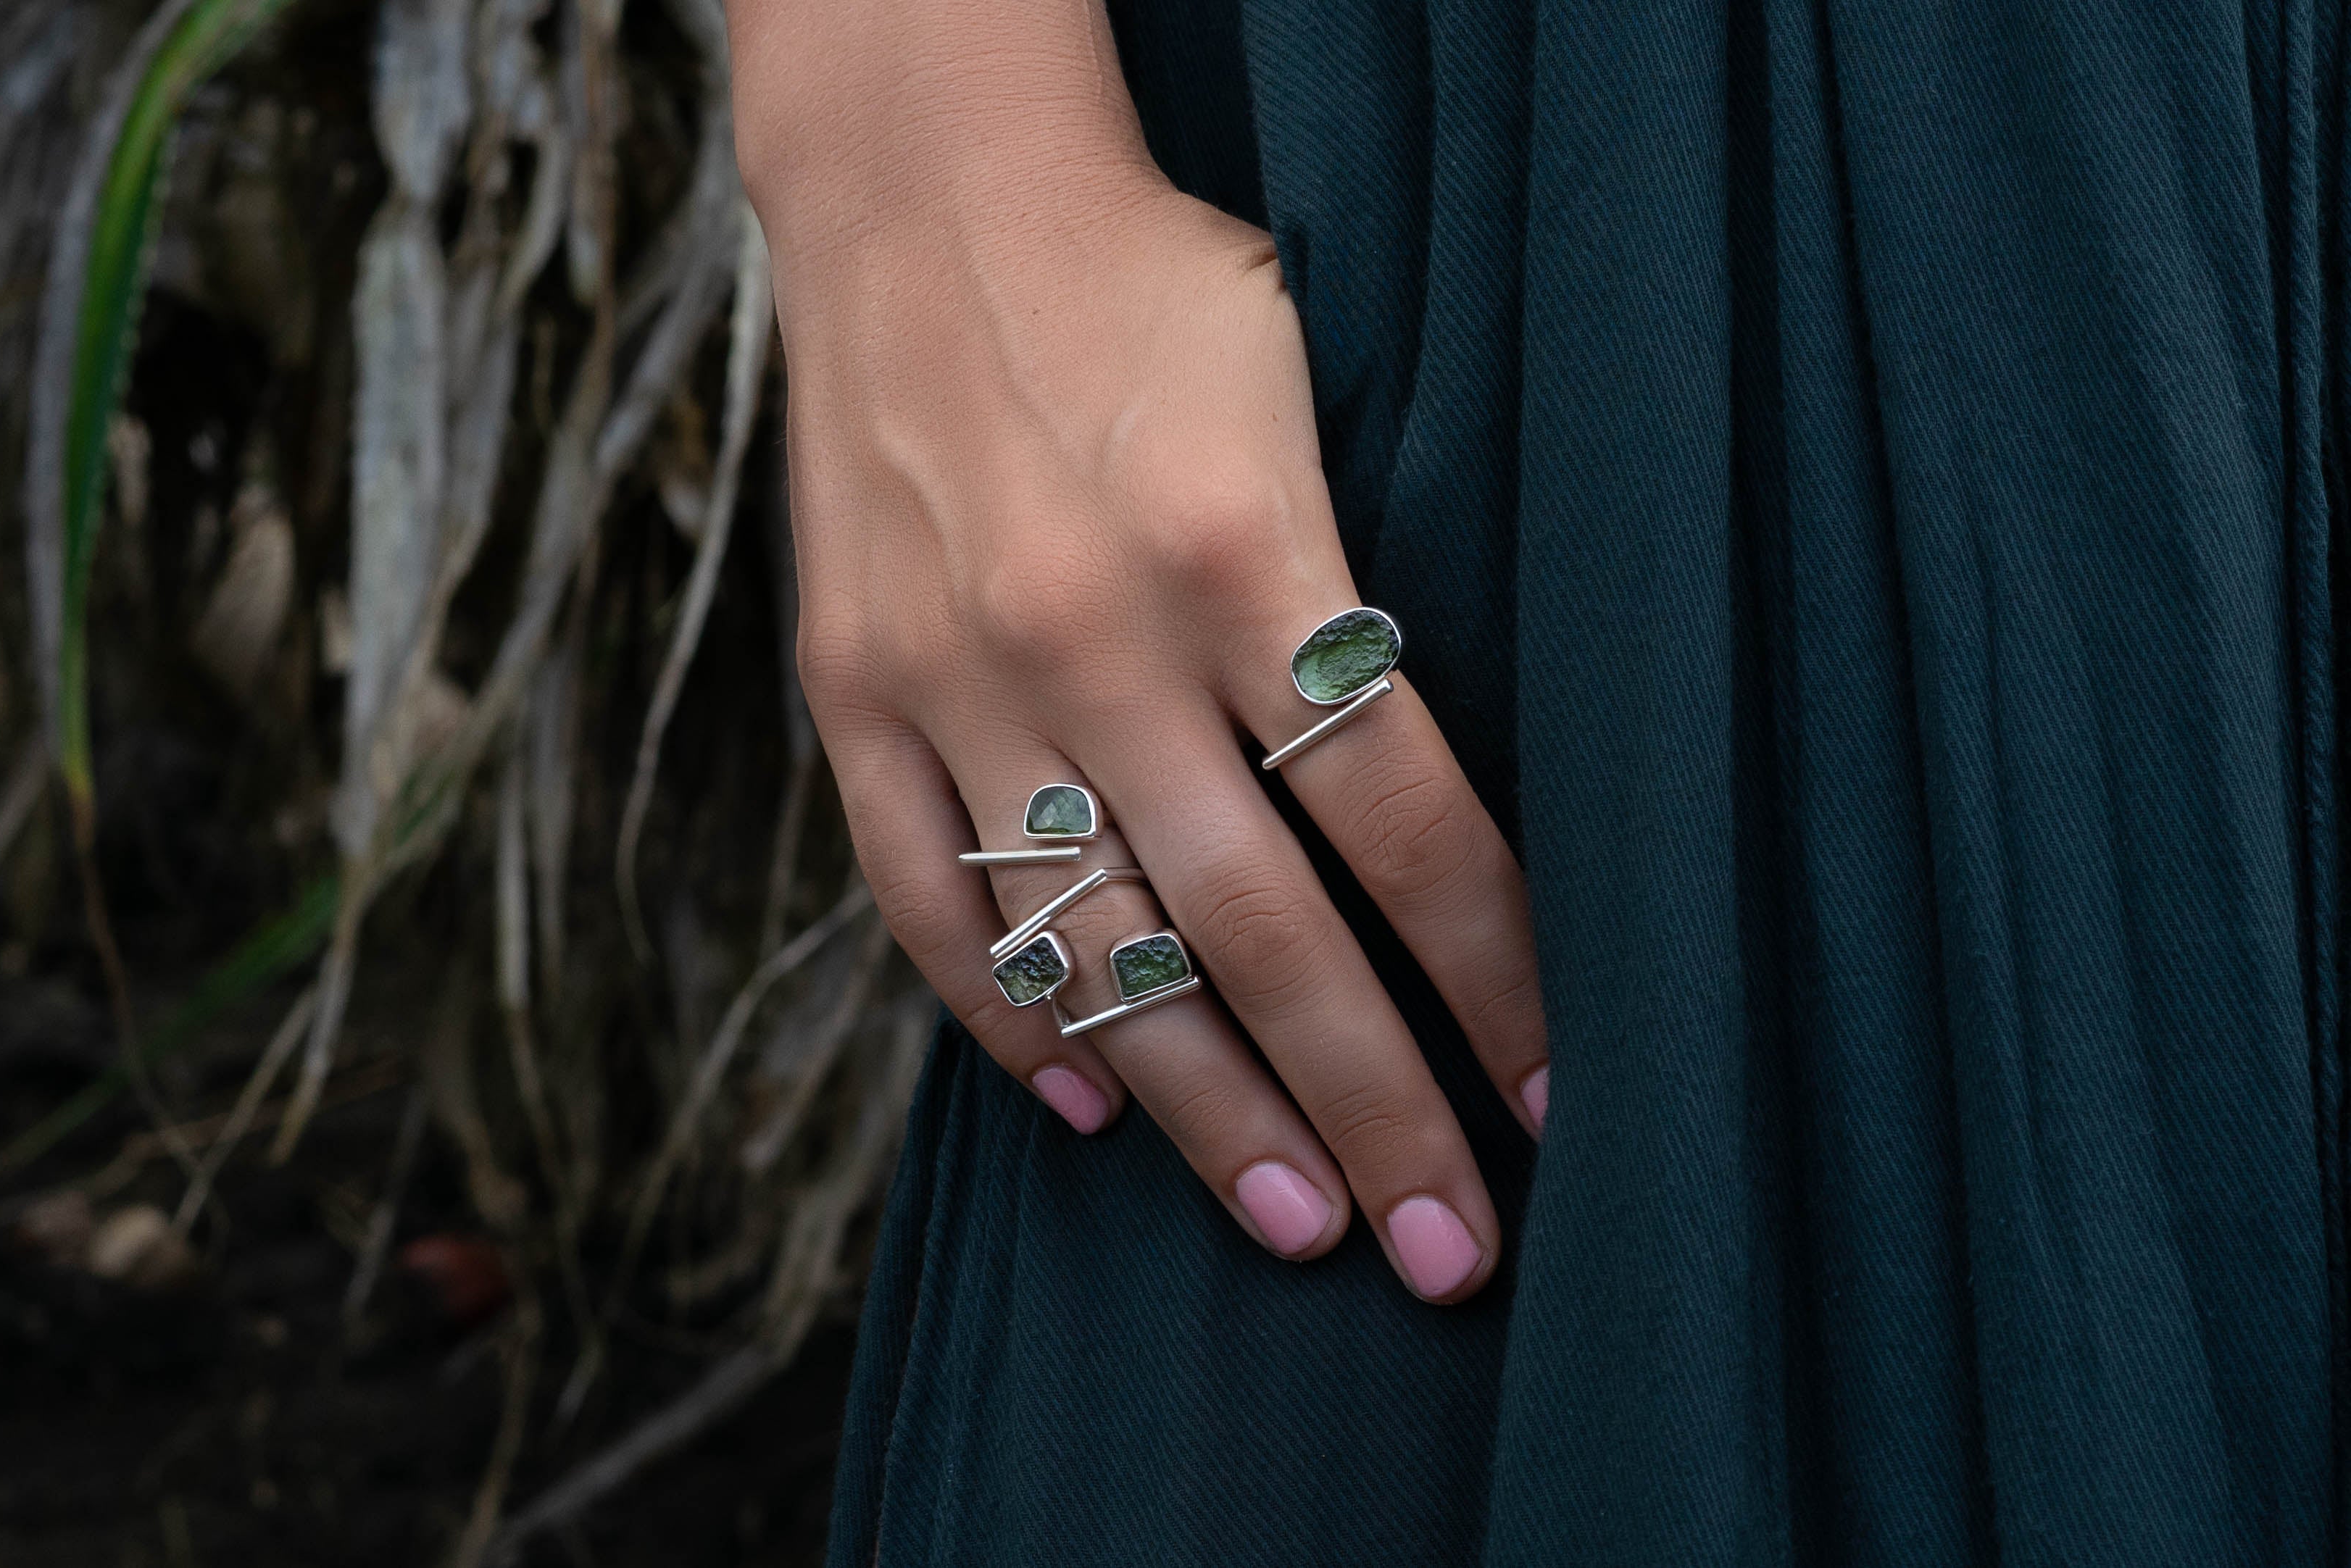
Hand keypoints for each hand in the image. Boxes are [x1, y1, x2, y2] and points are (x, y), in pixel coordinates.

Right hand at [734, 0, 1548, 1301]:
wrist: (923, 187)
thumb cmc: (1153, 284)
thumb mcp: (1311, 391)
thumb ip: (1359, 594)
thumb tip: (1447, 821)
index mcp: (1240, 541)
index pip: (1403, 820)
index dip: (1492, 979)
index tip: (1564, 1101)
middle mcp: (1090, 629)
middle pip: (1262, 925)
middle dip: (1372, 1107)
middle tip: (1453, 1250)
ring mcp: (953, 673)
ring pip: (1093, 946)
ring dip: (1206, 1107)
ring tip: (1298, 1220)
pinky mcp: (851, 688)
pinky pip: (923, 897)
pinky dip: (1007, 1015)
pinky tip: (1089, 1106)